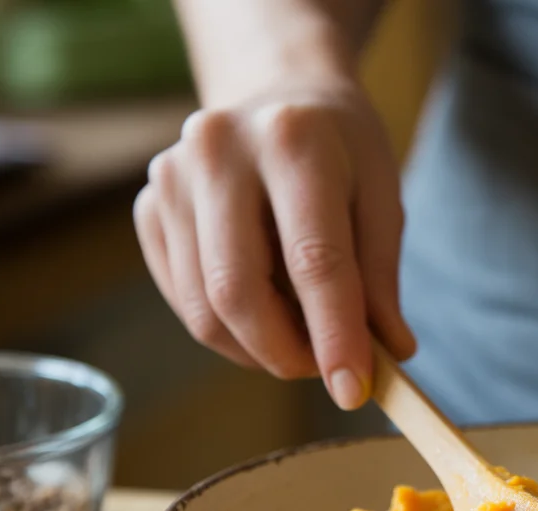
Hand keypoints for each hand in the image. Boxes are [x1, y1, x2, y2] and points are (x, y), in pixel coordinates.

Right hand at [133, 80, 414, 408]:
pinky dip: (228, 331)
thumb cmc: (340, 151)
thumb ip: (381, 277)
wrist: (276, 92)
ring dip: (258, 351)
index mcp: (292, 141)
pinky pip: (183, 301)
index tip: (354, 391)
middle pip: (238, 291)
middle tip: (324, 371)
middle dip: (286, 353)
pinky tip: (265, 314)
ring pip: (204, 309)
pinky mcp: (148, 208)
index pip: (313, 260)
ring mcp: (170, 178)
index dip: (334, 336)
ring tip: (301, 340)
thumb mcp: (382, 196)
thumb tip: (388, 355)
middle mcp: (217, 151)